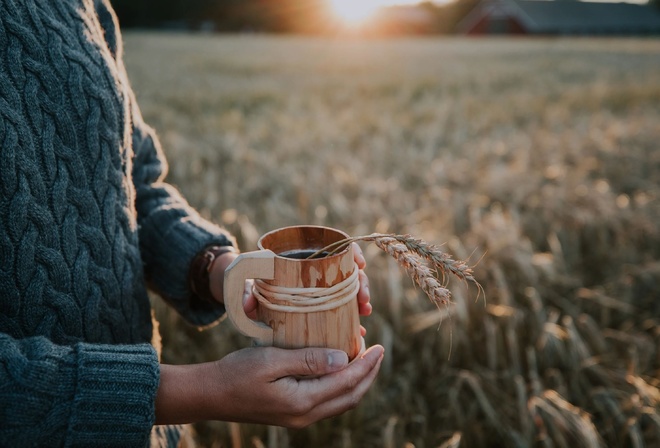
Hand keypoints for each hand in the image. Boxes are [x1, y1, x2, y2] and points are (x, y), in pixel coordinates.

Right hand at [155, 344, 383, 427]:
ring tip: (365, 360)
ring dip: (357, 382)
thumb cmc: (237, 372)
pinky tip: (339, 371)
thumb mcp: (272, 360)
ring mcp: (298, 418)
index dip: (366, 365)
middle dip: (368, 375)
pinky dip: (341, 387)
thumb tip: (343, 358)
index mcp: (302, 401)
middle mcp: (305, 415)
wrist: (210, 395)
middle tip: (379, 352)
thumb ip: (308, 360)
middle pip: (350, 397)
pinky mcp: (292, 414)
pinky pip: (327, 403)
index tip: (379, 347)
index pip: (346, 382)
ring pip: (340, 402)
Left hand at [242, 242, 371, 321]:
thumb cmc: (249, 284)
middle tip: (364, 300)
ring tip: (364, 313)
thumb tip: (249, 305)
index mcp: (303, 256)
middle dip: (361, 284)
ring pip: (349, 288)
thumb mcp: (246, 287)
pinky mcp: (323, 302)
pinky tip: (358, 328)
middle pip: (347, 269)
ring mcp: (322, 285)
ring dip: (361, 299)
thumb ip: (245, 294)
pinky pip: (343, 306)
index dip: (351, 252)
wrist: (247, 292)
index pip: (334, 245)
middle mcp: (316, 268)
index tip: (360, 264)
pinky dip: (352, 316)